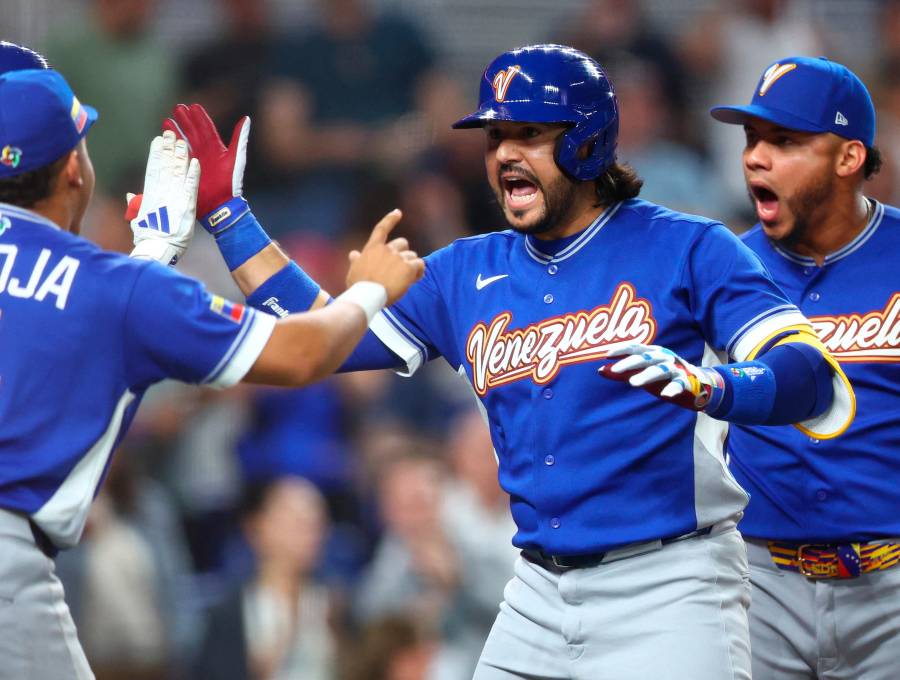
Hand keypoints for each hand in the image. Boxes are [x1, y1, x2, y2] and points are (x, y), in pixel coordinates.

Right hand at [129, 131, 199, 265]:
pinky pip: (191, 186)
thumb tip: (129, 195)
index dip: (155, 154)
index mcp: (150, 195)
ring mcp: (174, 198)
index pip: (152, 169)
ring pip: (177, 172)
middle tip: (170, 133)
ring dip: (180, 156)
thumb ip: (135, 204)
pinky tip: (195, 161)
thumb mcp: (137, 219)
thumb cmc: (148, 238)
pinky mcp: (187, 205)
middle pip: (165, 166)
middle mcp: (161, 192)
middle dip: (167, 149)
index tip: (157, 141)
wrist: (158, 249)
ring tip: (182, 141)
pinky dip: (193, 174)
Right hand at [163, 103, 248, 229]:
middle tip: (177, 108)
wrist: (222, 205)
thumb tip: (246, 119)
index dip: (200, 117)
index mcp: (216, 148)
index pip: (206, 128)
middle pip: (193, 132)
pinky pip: (177, 156)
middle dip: (185, 120)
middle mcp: (205, 152)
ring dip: (175, 131)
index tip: (193, 106)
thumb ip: (239, 139)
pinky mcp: (186, 170)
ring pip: (183, 142)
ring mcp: (195, 161)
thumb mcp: (235, 158)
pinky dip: (171, 147)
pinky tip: (164, 140)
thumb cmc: (230, 183)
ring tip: (166, 121)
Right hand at [346, 209, 424, 304]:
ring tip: (406, 280)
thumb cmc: (358, 288)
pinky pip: (420, 264)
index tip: (398, 212)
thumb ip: (356, 261)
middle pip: (403, 243)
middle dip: (404, 254)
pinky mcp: (408, 267)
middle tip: (402, 269)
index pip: (381, 228)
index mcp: (372, 248)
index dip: (390, 219)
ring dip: (411, 266)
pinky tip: (414, 279)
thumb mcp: (353, 272)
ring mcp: (398, 257)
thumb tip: (353, 254)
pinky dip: (419, 271)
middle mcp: (386, 249)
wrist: (366, 296)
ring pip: (412, 256)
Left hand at [597, 343, 724, 411]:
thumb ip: (622, 372)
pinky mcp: (687, 382)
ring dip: (647, 375)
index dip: (622, 349)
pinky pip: (680, 384)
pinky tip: (666, 395)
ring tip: (632, 383)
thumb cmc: (663, 377)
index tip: (606, 354)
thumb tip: (599, 370)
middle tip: (614, 370)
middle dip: (629, 363)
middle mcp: (664, 357)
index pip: (636, 347)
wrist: (697, 384)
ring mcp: (676, 369)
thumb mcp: (641, 372)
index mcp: (653, 352)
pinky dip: (673, 389)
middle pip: (646, 358)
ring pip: (661, 370)